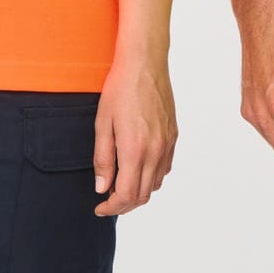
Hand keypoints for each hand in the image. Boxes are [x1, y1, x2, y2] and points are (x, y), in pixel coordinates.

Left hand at [93, 49, 177, 216]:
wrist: (145, 64)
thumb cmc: (120, 89)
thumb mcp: (102, 124)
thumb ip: (103, 159)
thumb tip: (102, 187)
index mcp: (135, 150)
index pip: (126, 195)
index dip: (112, 208)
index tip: (100, 207)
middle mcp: (155, 151)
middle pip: (143, 195)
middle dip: (124, 205)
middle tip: (107, 201)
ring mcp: (167, 144)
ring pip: (155, 184)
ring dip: (138, 192)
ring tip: (120, 185)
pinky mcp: (173, 137)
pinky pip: (164, 168)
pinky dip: (150, 177)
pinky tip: (137, 169)